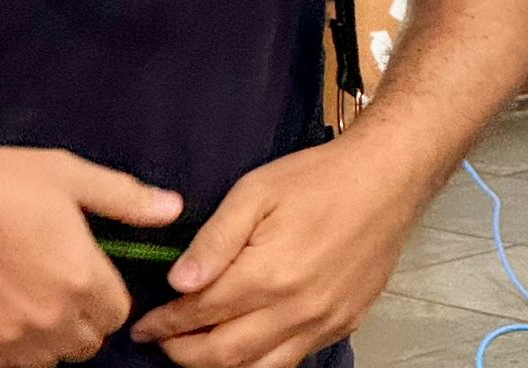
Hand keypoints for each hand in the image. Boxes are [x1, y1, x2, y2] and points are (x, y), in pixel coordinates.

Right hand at [0, 141, 182, 367]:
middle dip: (82, 318)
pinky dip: (14, 352)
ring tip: (31, 302)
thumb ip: (124, 198)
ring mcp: (14, 342)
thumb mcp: (67, 175)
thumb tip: (173, 208)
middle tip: (58, 284)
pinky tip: (3, 318)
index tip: (86, 272)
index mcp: (82, 277)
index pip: (118, 313)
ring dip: (51, 340)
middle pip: (89, 343)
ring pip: (54, 361)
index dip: (106, 293)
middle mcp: (54, 318)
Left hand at [129, 133, 425, 366]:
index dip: (166, 324)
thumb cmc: (316, 179)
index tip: (143, 326)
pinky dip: (260, 365)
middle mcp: (295, 311)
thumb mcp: (255, 191)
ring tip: (193, 353)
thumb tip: (178, 281)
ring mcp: (321, 324)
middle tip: (159, 344)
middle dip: (184, 354)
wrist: (384, 182)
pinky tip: (242, 351)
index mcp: (268, 274)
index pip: (202, 313)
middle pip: (226, 355)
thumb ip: (215, 239)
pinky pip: (292, 361)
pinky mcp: (341, 326)